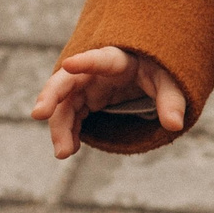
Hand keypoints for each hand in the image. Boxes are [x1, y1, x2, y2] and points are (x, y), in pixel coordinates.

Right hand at [31, 46, 186, 158]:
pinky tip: (68, 149)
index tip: (69, 64)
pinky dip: (67, 131)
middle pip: (68, 80)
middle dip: (51, 95)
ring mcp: (88, 86)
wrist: (151, 72)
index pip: (102, 59)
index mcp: (119, 60)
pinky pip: (70, 115)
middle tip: (38, 114)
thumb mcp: (171, 82)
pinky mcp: (86, 99)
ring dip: (59, 126)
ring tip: (63, 153)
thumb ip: (172, 100)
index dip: (86, 61)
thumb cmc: (160, 72)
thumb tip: (175, 124)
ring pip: (64, 104)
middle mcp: (96, 72)